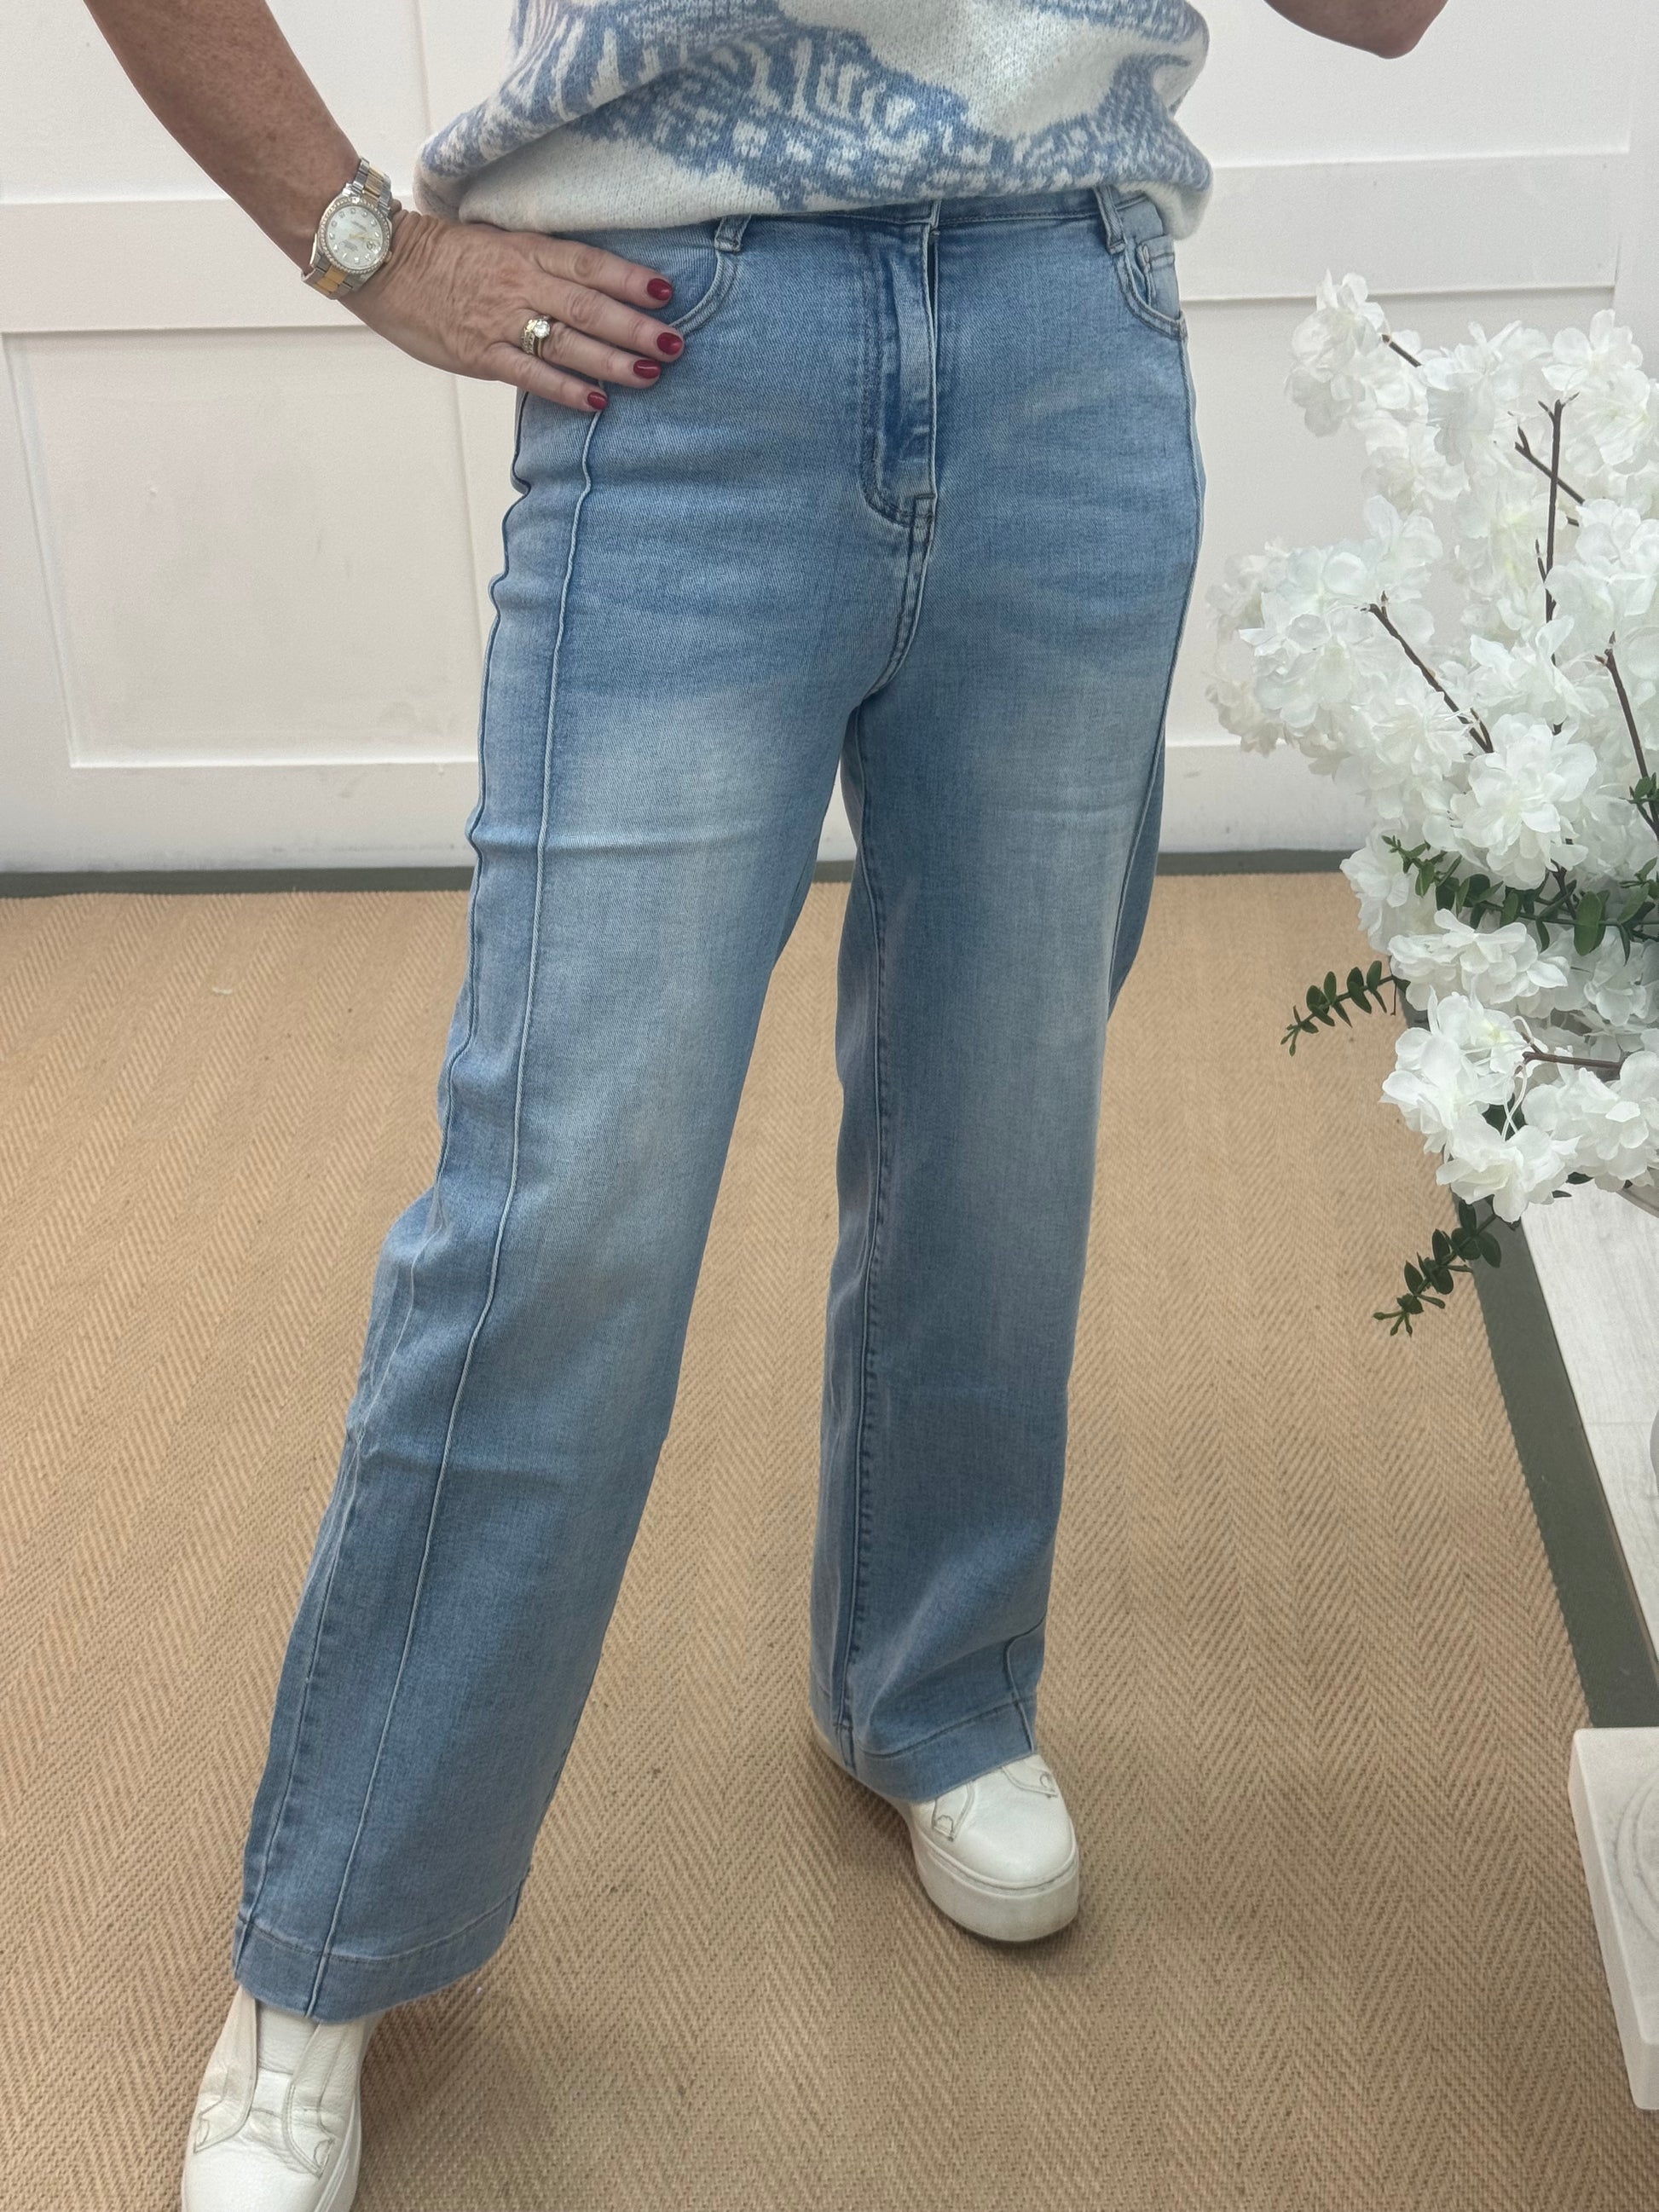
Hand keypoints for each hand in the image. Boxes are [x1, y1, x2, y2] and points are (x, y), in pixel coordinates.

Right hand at [343, 206, 685, 412]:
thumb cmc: (443, 254)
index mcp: (525, 251)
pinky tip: (596, 401)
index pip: (587, 263)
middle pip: (587, 305)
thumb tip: (589, 284)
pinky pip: (529, 374)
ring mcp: (499, 320)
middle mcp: (519, 284)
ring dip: (612, 360)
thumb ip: (540, 262)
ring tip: (652, 372)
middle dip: (634, 325)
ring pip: (566, 340)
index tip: (666, 292)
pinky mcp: (479, 353)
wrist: (382, 263)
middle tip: (674, 342)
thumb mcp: (497, 242)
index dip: (628, 278)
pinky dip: (565, 389)